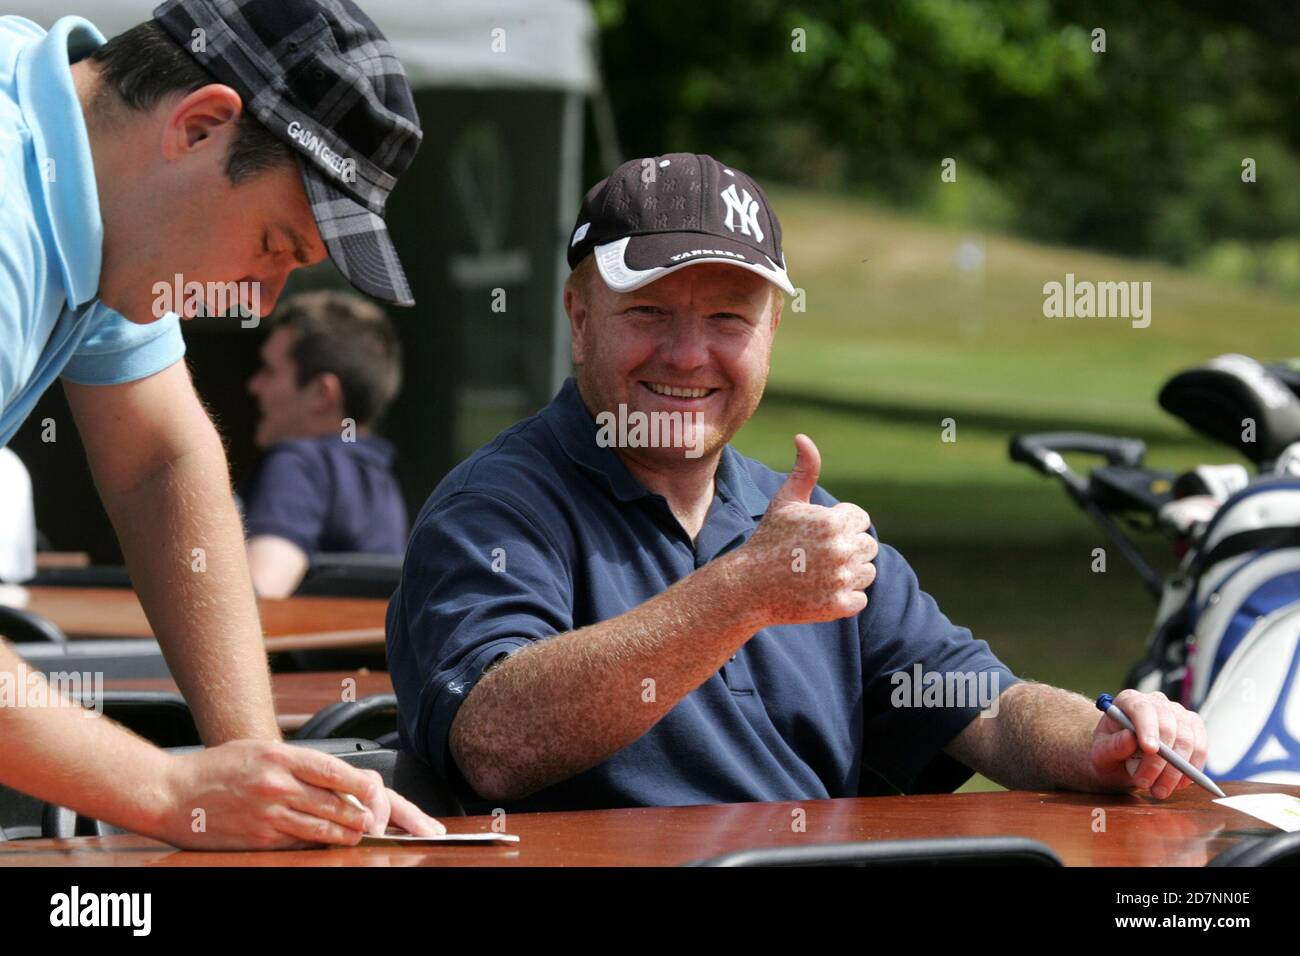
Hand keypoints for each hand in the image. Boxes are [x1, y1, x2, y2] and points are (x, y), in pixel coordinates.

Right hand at [149, 740, 445, 849]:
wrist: (171, 794)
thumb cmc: (216, 768)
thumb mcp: (259, 750)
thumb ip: (296, 762)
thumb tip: (335, 775)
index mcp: (279, 757)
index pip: (334, 771)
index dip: (361, 784)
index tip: (376, 790)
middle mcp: (276, 786)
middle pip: (335, 804)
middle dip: (360, 814)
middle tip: (374, 818)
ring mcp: (268, 815)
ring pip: (321, 829)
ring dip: (345, 833)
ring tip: (357, 833)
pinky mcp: (259, 839)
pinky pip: (298, 844)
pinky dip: (316, 844)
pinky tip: (326, 842)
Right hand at [738, 434, 877, 626]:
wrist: (748, 586)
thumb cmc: (767, 539)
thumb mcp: (784, 501)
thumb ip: (804, 469)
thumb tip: (803, 437)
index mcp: (833, 522)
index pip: (861, 520)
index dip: (840, 525)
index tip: (816, 535)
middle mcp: (841, 550)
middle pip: (868, 546)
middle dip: (847, 549)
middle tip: (816, 556)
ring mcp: (841, 580)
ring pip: (867, 572)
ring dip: (849, 573)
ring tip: (818, 573)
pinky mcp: (839, 606)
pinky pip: (860, 598)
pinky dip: (844, 597)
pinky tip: (819, 590)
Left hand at [1090, 690, 1208, 798]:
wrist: (1122, 761)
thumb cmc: (1110, 754)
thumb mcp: (1101, 753)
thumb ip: (1112, 746)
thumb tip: (1129, 738)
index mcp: (1129, 700)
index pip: (1142, 708)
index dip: (1148, 728)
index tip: (1149, 750)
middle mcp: (1157, 702)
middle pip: (1167, 726)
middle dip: (1159, 760)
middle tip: (1146, 784)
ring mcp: (1178, 715)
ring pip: (1187, 740)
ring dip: (1175, 771)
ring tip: (1158, 791)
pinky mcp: (1194, 730)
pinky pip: (1200, 750)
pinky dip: (1191, 770)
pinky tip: (1177, 785)